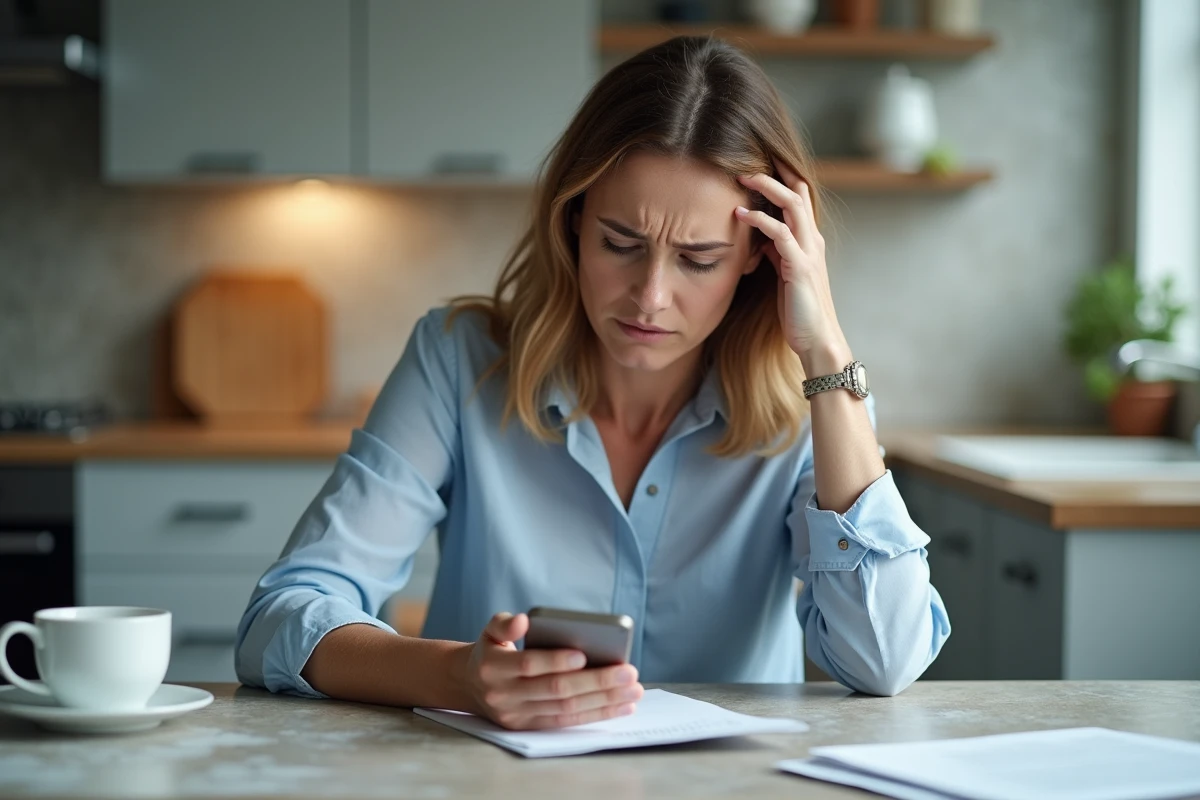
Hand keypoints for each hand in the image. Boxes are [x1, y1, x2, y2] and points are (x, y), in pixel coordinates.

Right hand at [459, 612, 643, 729]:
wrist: (470, 685)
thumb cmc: (492, 651)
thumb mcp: (490, 631)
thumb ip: (505, 623)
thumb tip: (523, 620)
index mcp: (494, 667)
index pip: (528, 664)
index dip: (556, 661)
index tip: (584, 654)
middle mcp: (504, 695)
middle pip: (555, 690)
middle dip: (596, 682)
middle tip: (628, 672)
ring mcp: (517, 716)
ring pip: (566, 710)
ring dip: (604, 701)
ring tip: (633, 690)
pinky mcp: (529, 728)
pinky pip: (567, 723)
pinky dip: (597, 714)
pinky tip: (621, 706)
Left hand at [735, 159, 850, 372]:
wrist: (816, 339)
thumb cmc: (799, 310)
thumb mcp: (785, 274)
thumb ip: (776, 252)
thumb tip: (760, 237)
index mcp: (809, 240)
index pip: (798, 197)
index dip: (781, 177)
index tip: (757, 161)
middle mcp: (812, 240)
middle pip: (798, 191)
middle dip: (774, 172)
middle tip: (746, 160)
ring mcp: (808, 251)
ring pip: (792, 205)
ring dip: (767, 188)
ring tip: (742, 177)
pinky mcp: (800, 267)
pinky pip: (781, 235)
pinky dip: (760, 221)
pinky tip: (741, 214)